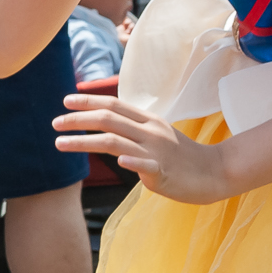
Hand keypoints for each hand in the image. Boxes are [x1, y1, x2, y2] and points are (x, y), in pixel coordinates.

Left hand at [55, 89, 236, 203]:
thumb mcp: (156, 135)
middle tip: (55, 123)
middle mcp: (149, 132)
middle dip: (78, 120)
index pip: (113, 104)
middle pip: (108, 119)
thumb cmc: (182, 155)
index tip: (65, 100)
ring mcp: (156, 151)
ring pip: (115, 141)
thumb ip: (132, 129)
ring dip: (84, 141)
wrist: (217, 172)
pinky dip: (132, 161)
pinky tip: (120, 161)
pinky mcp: (163, 172)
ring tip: (60, 144)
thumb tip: (105, 126)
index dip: (88, 100)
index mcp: (148, 121)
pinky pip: (145, 164)